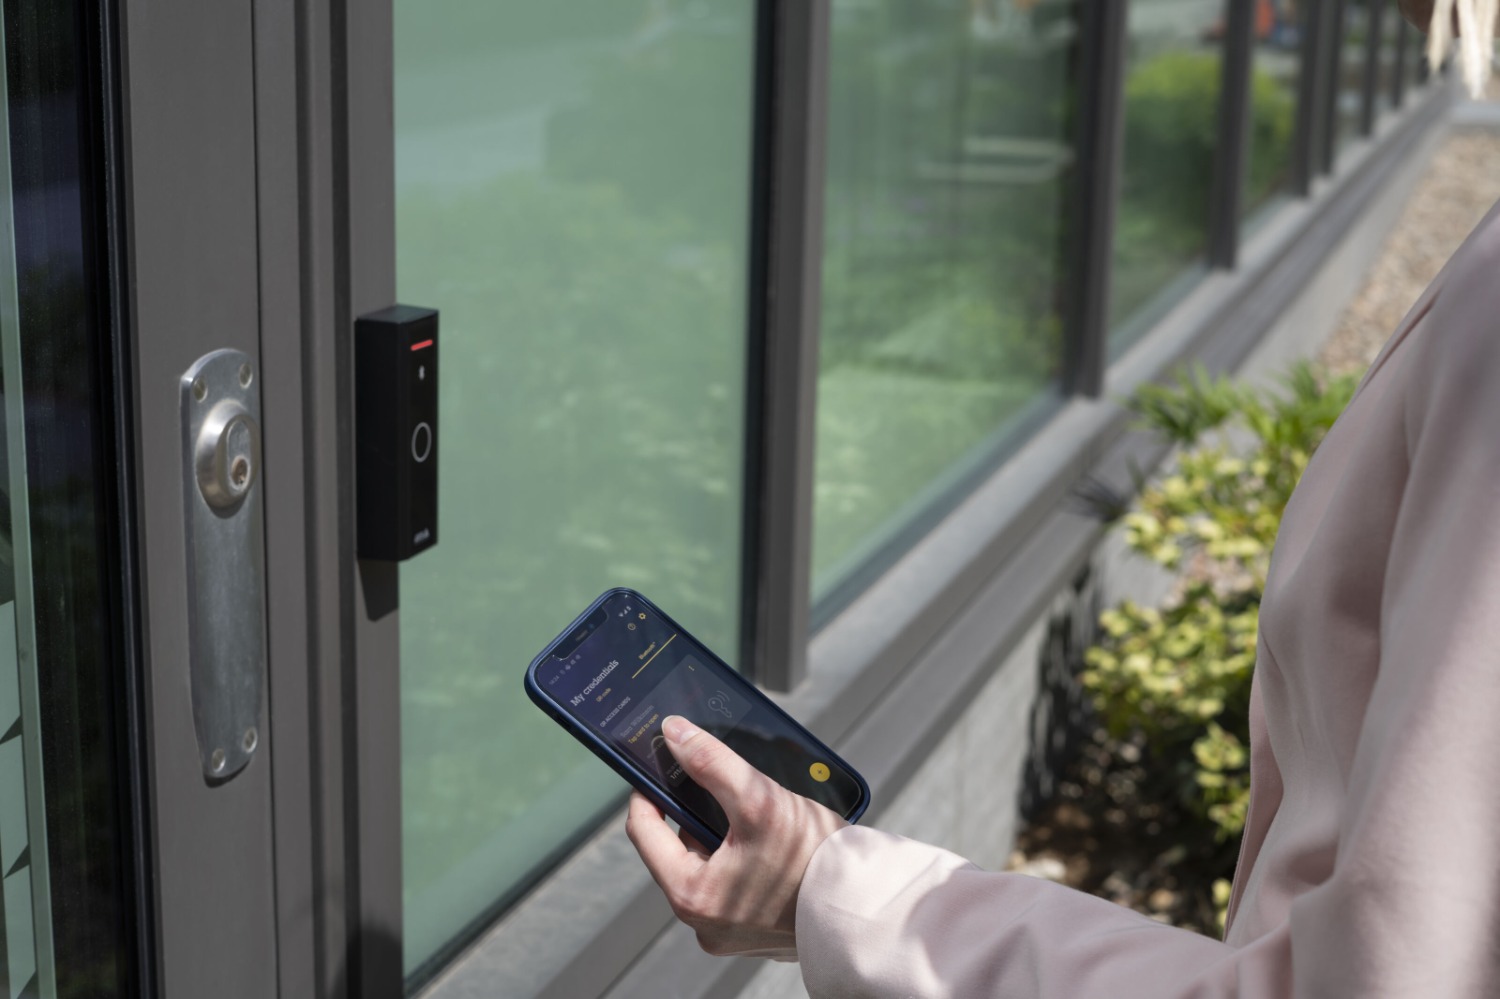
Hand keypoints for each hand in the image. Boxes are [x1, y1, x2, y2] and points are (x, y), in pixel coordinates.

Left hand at [625, 715, 846, 959]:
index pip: (644, 830)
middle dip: (702, 813)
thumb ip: (712, 762)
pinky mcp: (758, 931)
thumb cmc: (817, 861)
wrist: (869, 905)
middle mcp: (705, 923)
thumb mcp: (759, 797)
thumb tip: (675, 733)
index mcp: (691, 896)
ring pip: (713, 864)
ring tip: (761, 817)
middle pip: (681, 847)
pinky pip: (739, 884)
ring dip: (729, 835)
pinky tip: (776, 843)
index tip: (660, 766)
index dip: (649, 790)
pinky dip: (751, 858)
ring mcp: (732, 931)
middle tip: (728, 790)